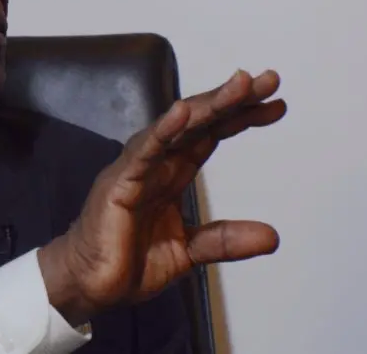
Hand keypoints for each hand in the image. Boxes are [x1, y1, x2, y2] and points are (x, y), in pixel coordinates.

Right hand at [39, 69, 285, 324]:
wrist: (89, 284)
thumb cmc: (128, 260)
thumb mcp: (189, 251)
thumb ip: (225, 240)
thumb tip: (272, 237)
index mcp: (173, 173)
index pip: (212, 134)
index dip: (242, 117)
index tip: (276, 104)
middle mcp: (157, 163)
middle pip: (200, 122)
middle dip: (235, 99)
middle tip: (269, 80)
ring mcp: (137, 169)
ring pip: (177, 128)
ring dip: (208, 104)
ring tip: (239, 85)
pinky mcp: (118, 183)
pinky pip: (143, 152)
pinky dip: (162, 131)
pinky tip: (182, 113)